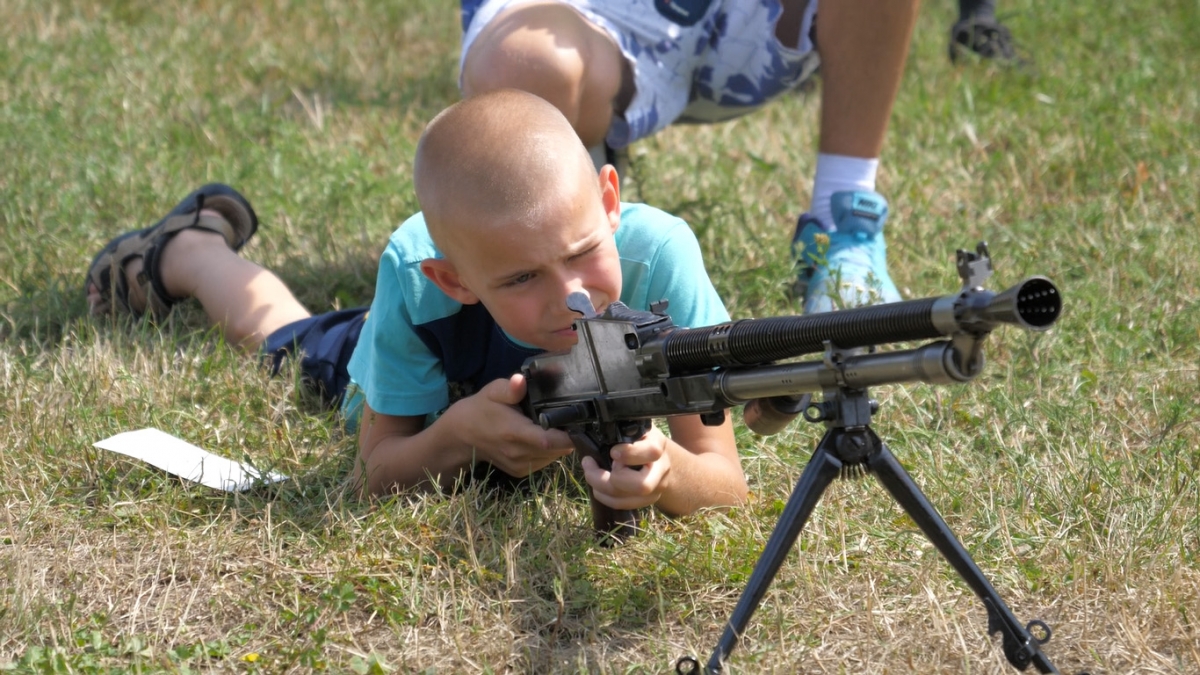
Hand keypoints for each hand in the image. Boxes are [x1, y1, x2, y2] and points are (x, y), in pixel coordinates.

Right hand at [448, 374, 573, 476]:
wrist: (462, 436)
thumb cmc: (481, 409)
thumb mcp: (492, 392)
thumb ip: (509, 388)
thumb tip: (521, 381)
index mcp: (514, 432)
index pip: (547, 440)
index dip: (567, 435)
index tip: (580, 423)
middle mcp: (518, 453)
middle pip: (556, 450)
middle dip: (568, 436)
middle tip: (572, 419)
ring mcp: (520, 465)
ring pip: (553, 457)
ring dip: (560, 444)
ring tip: (558, 427)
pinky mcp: (520, 472)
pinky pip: (544, 462)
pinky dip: (550, 452)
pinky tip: (546, 437)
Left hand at [582, 426, 671, 510]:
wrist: (656, 455)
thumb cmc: (637, 437)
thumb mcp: (633, 427)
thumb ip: (621, 429)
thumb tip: (598, 433)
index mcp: (658, 444)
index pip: (651, 452)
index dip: (628, 454)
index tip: (613, 451)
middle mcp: (662, 469)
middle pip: (641, 485)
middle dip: (610, 478)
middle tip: (595, 465)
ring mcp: (656, 488)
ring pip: (628, 499)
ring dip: (601, 488)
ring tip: (590, 473)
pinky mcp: (648, 500)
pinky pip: (623, 505)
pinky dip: (605, 497)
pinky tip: (597, 486)